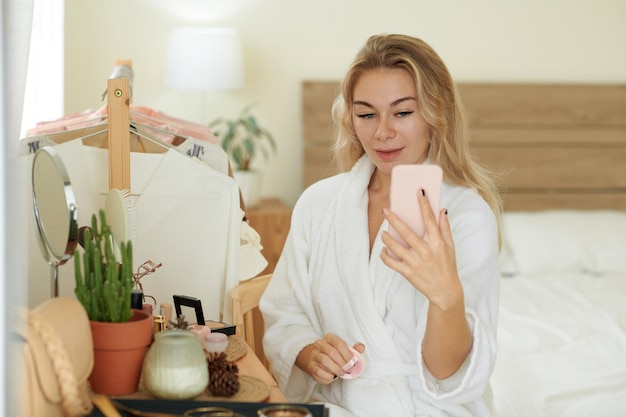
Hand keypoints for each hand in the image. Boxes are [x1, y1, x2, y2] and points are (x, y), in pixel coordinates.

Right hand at [295, 334, 364, 384]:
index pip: (340, 344)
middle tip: (348, 370)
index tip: (352, 363)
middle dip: (342, 363)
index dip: (348, 355)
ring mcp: (314, 354)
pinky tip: (332, 376)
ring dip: (335, 369)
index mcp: (330, 338)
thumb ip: (353, 350)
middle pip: (332, 352)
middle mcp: (320, 344)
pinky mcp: (311, 365)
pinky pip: (319, 371)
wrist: (313, 358)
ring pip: (324, 360)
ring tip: (341, 373)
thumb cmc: (332, 354)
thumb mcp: (343, 350)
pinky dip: (327, 376)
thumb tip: (361, 347)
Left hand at [381, 189, 462, 309]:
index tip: (419, 191)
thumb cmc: (447, 266)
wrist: (445, 292)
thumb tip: (442, 210)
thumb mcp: (450, 247)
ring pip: (395, 247)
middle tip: (386, 210)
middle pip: (407, 232)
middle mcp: (426, 251)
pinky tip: (384, 251)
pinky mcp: (408, 273)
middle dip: (394, 219)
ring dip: (386, 238)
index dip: (424, 204)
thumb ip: (445, 228)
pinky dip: (385, 256)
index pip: (429, 219)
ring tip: (383, 233)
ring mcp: (416, 263)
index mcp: (437, 243)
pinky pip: (392, 263)